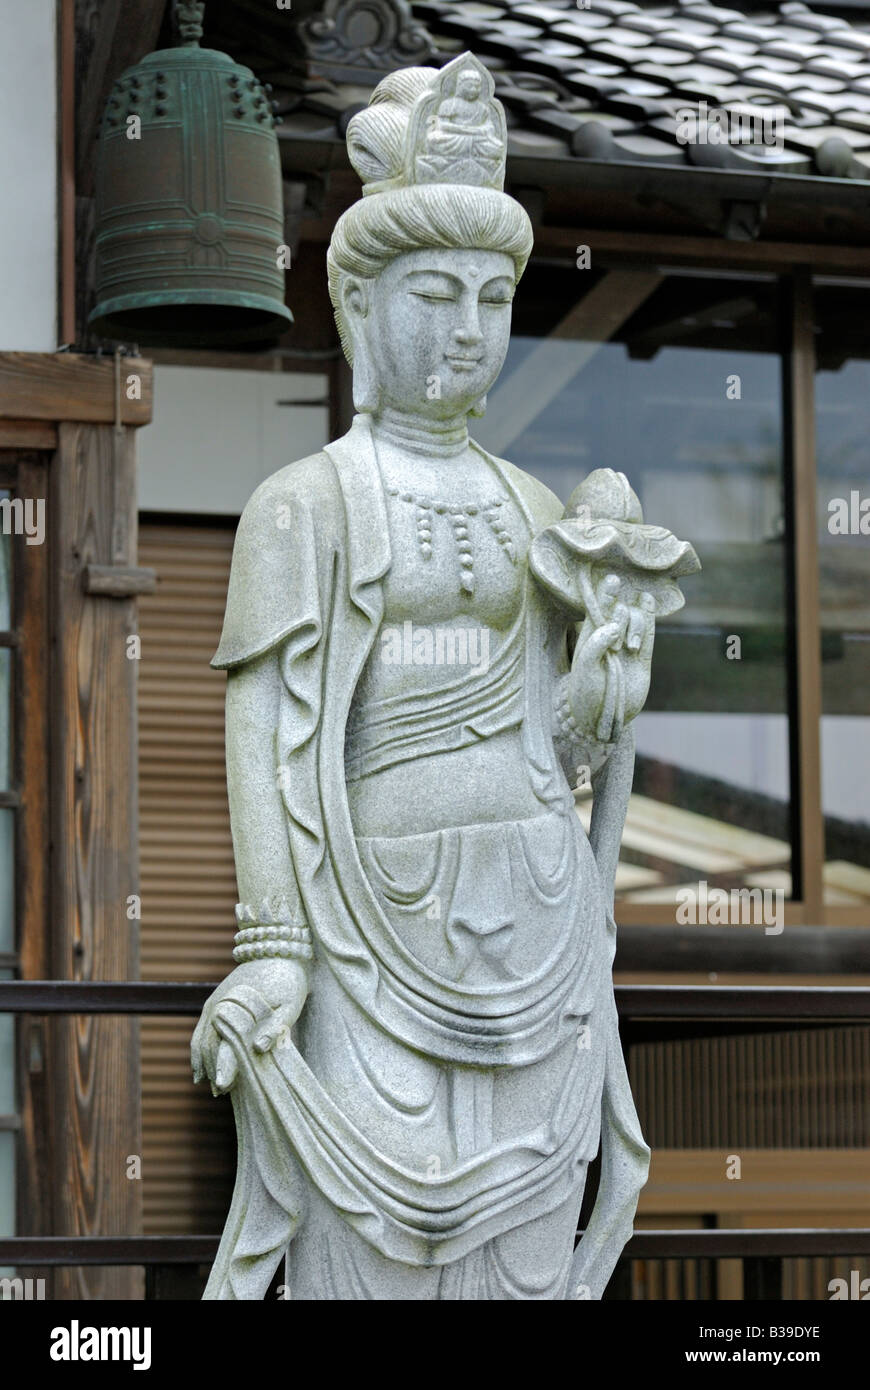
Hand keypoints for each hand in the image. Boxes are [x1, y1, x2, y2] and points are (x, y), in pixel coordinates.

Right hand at [191, 957, 307, 1094]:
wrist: (277, 951)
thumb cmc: (288, 980)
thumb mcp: (291, 1004)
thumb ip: (275, 1027)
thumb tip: (258, 1048)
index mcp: (235, 1008)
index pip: (225, 1044)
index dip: (224, 1067)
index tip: (223, 1087)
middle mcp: (218, 1006)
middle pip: (210, 1047)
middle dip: (214, 1070)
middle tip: (222, 1092)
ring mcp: (213, 1004)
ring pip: (201, 1041)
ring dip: (205, 1064)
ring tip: (216, 1086)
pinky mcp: (214, 1003)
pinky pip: (201, 1032)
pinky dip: (199, 1051)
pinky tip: (203, 1070)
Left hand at [568, 573, 654, 742]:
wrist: (601, 719)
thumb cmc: (584, 694)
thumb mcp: (584, 669)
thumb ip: (595, 646)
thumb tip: (612, 626)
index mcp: (590, 638)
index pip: (598, 609)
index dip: (605, 595)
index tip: (612, 581)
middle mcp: (609, 639)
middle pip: (619, 613)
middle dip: (621, 618)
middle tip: (616, 645)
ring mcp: (626, 649)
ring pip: (635, 622)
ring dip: (635, 626)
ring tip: (629, 648)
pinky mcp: (641, 660)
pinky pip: (648, 635)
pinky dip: (648, 618)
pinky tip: (647, 601)